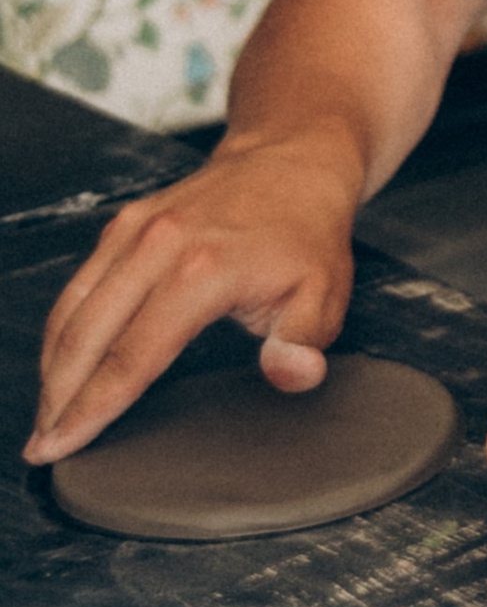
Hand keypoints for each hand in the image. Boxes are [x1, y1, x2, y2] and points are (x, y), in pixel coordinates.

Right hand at [28, 144, 356, 463]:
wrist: (293, 161)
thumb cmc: (306, 233)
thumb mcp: (324, 294)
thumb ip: (302, 343)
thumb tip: (290, 374)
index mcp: (204, 270)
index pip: (132, 357)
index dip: (92, 408)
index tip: (63, 445)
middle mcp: (160, 246)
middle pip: (87, 337)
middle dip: (58, 398)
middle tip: (43, 445)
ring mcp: (137, 230)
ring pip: (73, 309)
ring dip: (52, 366)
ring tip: (46, 414)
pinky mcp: (125, 222)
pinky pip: (80, 283)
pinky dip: (62, 327)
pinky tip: (60, 361)